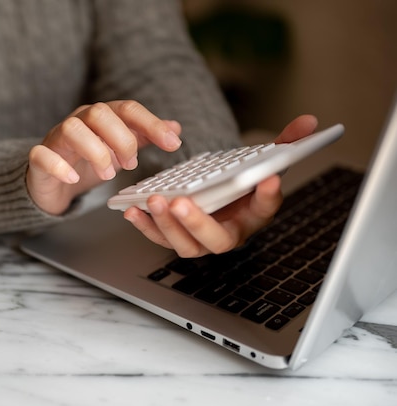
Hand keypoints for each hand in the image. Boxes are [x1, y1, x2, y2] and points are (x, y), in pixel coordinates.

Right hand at [27, 100, 181, 214]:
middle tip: (131, 165)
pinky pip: (42, 154)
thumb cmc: (87, 163)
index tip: (172, 145)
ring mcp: (56, 138)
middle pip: (100, 112)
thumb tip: (175, 128)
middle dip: (121, 139)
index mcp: (101, 117)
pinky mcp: (39, 158)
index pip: (128, 109)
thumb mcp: (120, 150)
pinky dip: (59, 166)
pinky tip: (74, 178)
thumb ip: (144, 138)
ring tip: (108, 175)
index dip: (151, 125)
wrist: (53, 183)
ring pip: (72, 128)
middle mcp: (79, 121)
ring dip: (95, 152)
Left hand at [123, 115, 318, 257]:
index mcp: (254, 215)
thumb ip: (285, 144)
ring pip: (186, 245)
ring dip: (168, 226)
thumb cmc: (241, 184)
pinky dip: (146, 226)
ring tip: (156, 201)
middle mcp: (228, 233)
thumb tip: (309, 122)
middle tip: (181, 203)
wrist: (221, 197)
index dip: (268, 195)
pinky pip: (160, 238)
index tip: (268, 179)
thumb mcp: (264, 162)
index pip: (266, 208)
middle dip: (198, 222)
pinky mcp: (177, 237)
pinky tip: (133, 210)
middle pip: (217, 239)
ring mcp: (201, 239)